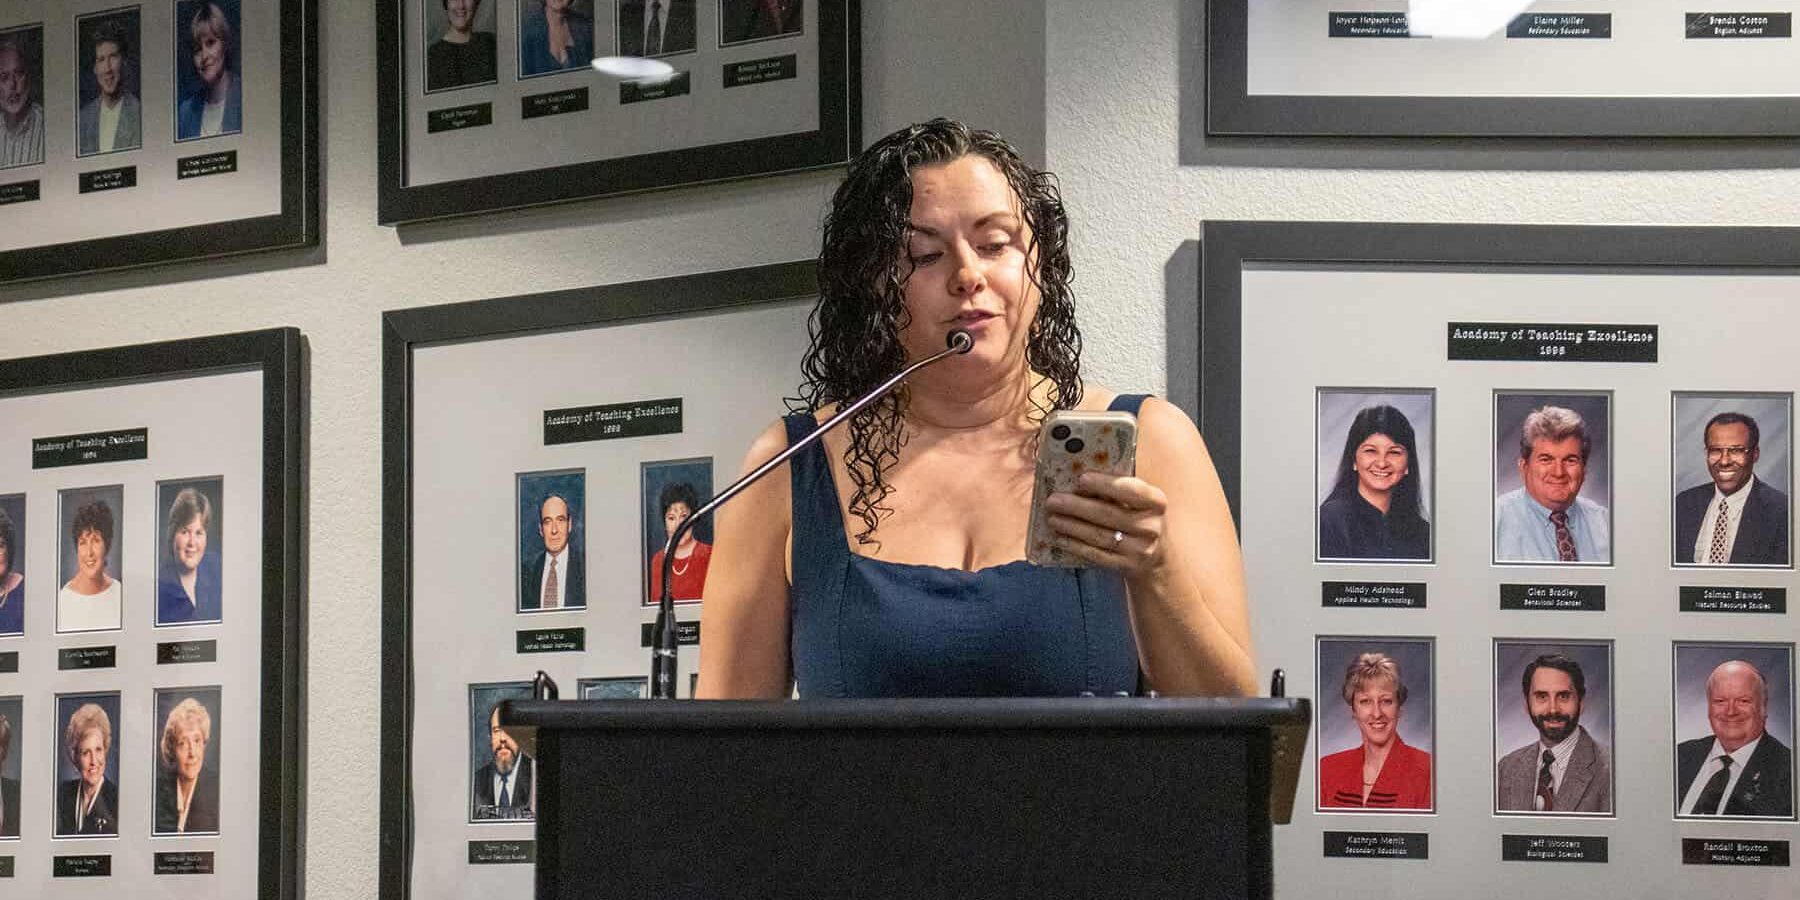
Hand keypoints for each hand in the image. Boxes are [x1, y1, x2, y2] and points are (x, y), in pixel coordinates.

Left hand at [1042, 471, 1167, 575]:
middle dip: (1077, 506)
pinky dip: (1075, 545)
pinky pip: (1096, 555)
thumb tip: (1078, 480)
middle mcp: (1151, 526)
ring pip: (1099, 535)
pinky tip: (1059, 538)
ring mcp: (1140, 549)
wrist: (1157, 559)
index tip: (1081, 478)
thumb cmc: (1139, 519)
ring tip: (1051, 518)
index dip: (1106, 484)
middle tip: (1053, 500)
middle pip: (1109, 514)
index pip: (1131, 490)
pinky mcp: (1126, 566)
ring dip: (1071, 526)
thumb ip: (1118, 490)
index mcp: (1156, 502)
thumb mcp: (1140, 503)